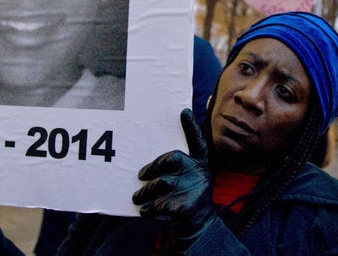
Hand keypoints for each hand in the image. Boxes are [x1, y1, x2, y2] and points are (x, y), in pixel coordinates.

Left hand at [133, 108, 216, 244]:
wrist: (199, 226)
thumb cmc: (188, 196)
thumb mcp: (190, 178)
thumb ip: (179, 167)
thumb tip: (151, 161)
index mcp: (201, 165)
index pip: (198, 142)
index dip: (192, 127)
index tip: (184, 111)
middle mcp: (199, 174)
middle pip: (171, 159)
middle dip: (152, 167)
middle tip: (141, 175)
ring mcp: (193, 190)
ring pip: (160, 183)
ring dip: (144, 192)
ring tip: (137, 197)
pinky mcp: (184, 207)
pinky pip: (157, 204)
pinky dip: (148, 209)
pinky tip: (146, 212)